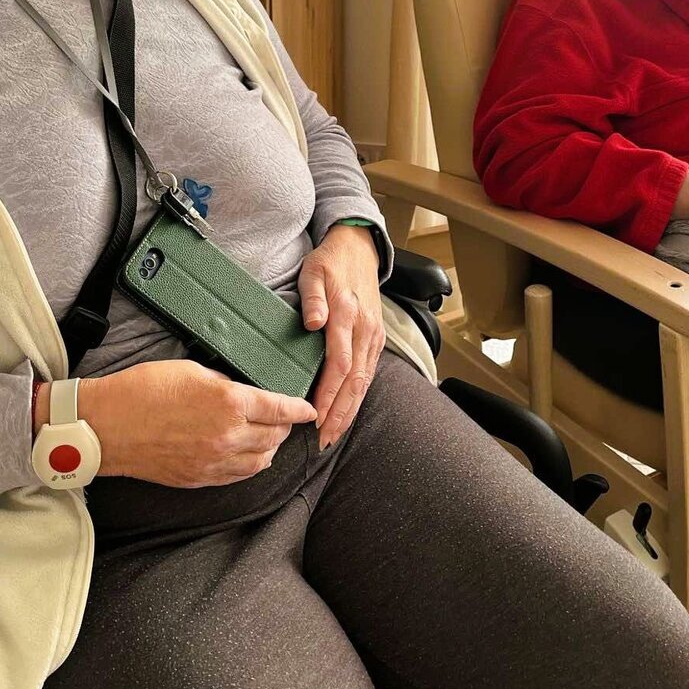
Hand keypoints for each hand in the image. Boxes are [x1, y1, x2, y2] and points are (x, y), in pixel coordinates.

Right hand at [44, 361, 316, 486]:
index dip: (299, 409)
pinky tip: (249, 456)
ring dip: (270, 448)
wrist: (106, 426)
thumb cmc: (142, 390)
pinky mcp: (199, 478)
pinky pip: (238, 477)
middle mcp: (228, 436)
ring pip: (261, 461)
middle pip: (274, 436)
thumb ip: (225, 383)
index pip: (280, 409)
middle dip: (285, 427)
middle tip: (285, 418)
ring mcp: (214, 462)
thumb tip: (244, 390)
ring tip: (269, 437)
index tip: (309, 409)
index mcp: (230, 403)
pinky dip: (251, 466)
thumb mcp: (191, 370)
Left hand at [298, 224, 384, 449]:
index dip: (329, 394)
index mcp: (348, 316)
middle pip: (354, 380)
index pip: (340, 364)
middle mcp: (365, 330)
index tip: (316, 417)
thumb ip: (312, 298)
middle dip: (340, 413)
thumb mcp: (313, 272)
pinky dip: (358, 395)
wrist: (358, 248)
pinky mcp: (376, 337)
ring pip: (364, 381)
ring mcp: (374, 335)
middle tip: (324, 439)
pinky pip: (368, 372)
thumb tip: (313, 323)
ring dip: (349, 409)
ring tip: (333, 433)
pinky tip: (348, 410)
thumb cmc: (330, 262)